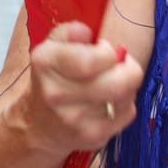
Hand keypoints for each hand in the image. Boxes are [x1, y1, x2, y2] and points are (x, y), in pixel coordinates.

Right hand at [21, 22, 140, 153]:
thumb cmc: (52, 78)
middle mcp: (55, 92)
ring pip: (125, 98)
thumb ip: (68, 32)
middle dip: (129, 70)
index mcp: (45, 62)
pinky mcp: (90, 136)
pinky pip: (126, 115)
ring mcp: (73, 118)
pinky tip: (111, 101)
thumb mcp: (52, 47)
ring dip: (127, 87)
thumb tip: (86, 32)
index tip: (105, 50)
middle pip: (116, 84)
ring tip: (114, 81)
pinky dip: (125, 105)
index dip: (109, 52)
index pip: (91, 60)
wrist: (37, 124)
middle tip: (122, 66)